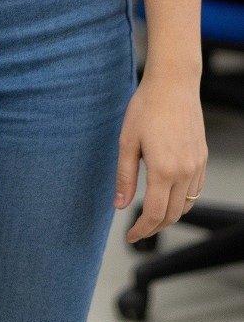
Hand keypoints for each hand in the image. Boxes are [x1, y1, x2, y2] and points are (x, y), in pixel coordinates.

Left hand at [115, 72, 207, 241]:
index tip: (130, 236)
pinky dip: (181, 201)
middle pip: (171, 215)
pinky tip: (167, 196)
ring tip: (149, 215)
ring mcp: (196, 166)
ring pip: (185, 206)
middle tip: (137, 230)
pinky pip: (194, 191)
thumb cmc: (147, 107)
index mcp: (163, 170)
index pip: (154, 214)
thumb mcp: (127, 141)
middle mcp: (184, 172)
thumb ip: (124, 176)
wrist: (173, 85)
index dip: (141, 230)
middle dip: (153, 228)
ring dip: (168, 216)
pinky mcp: (202, 159)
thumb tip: (119, 205)